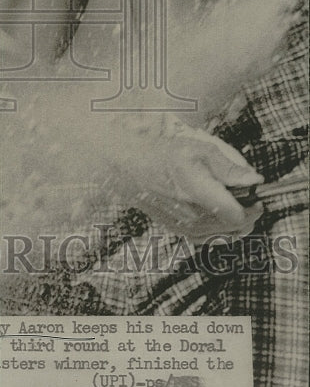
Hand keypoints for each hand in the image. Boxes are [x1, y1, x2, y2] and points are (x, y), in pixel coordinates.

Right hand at [100, 114, 263, 237]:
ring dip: (235, 221)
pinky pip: (210, 238)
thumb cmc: (164, 155)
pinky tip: (218, 213)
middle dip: (247, 213)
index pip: (237, 216)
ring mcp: (184, 227)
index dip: (252, 207)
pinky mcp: (179, 232)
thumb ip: (228, 166)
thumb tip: (254, 180)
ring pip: (224, 235)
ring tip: (232, 202)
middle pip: (235, 228)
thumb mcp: (198, 149)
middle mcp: (191, 215)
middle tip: (246, 195)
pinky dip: (220, 229)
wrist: (131, 168)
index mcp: (197, 192)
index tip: (254, 195)